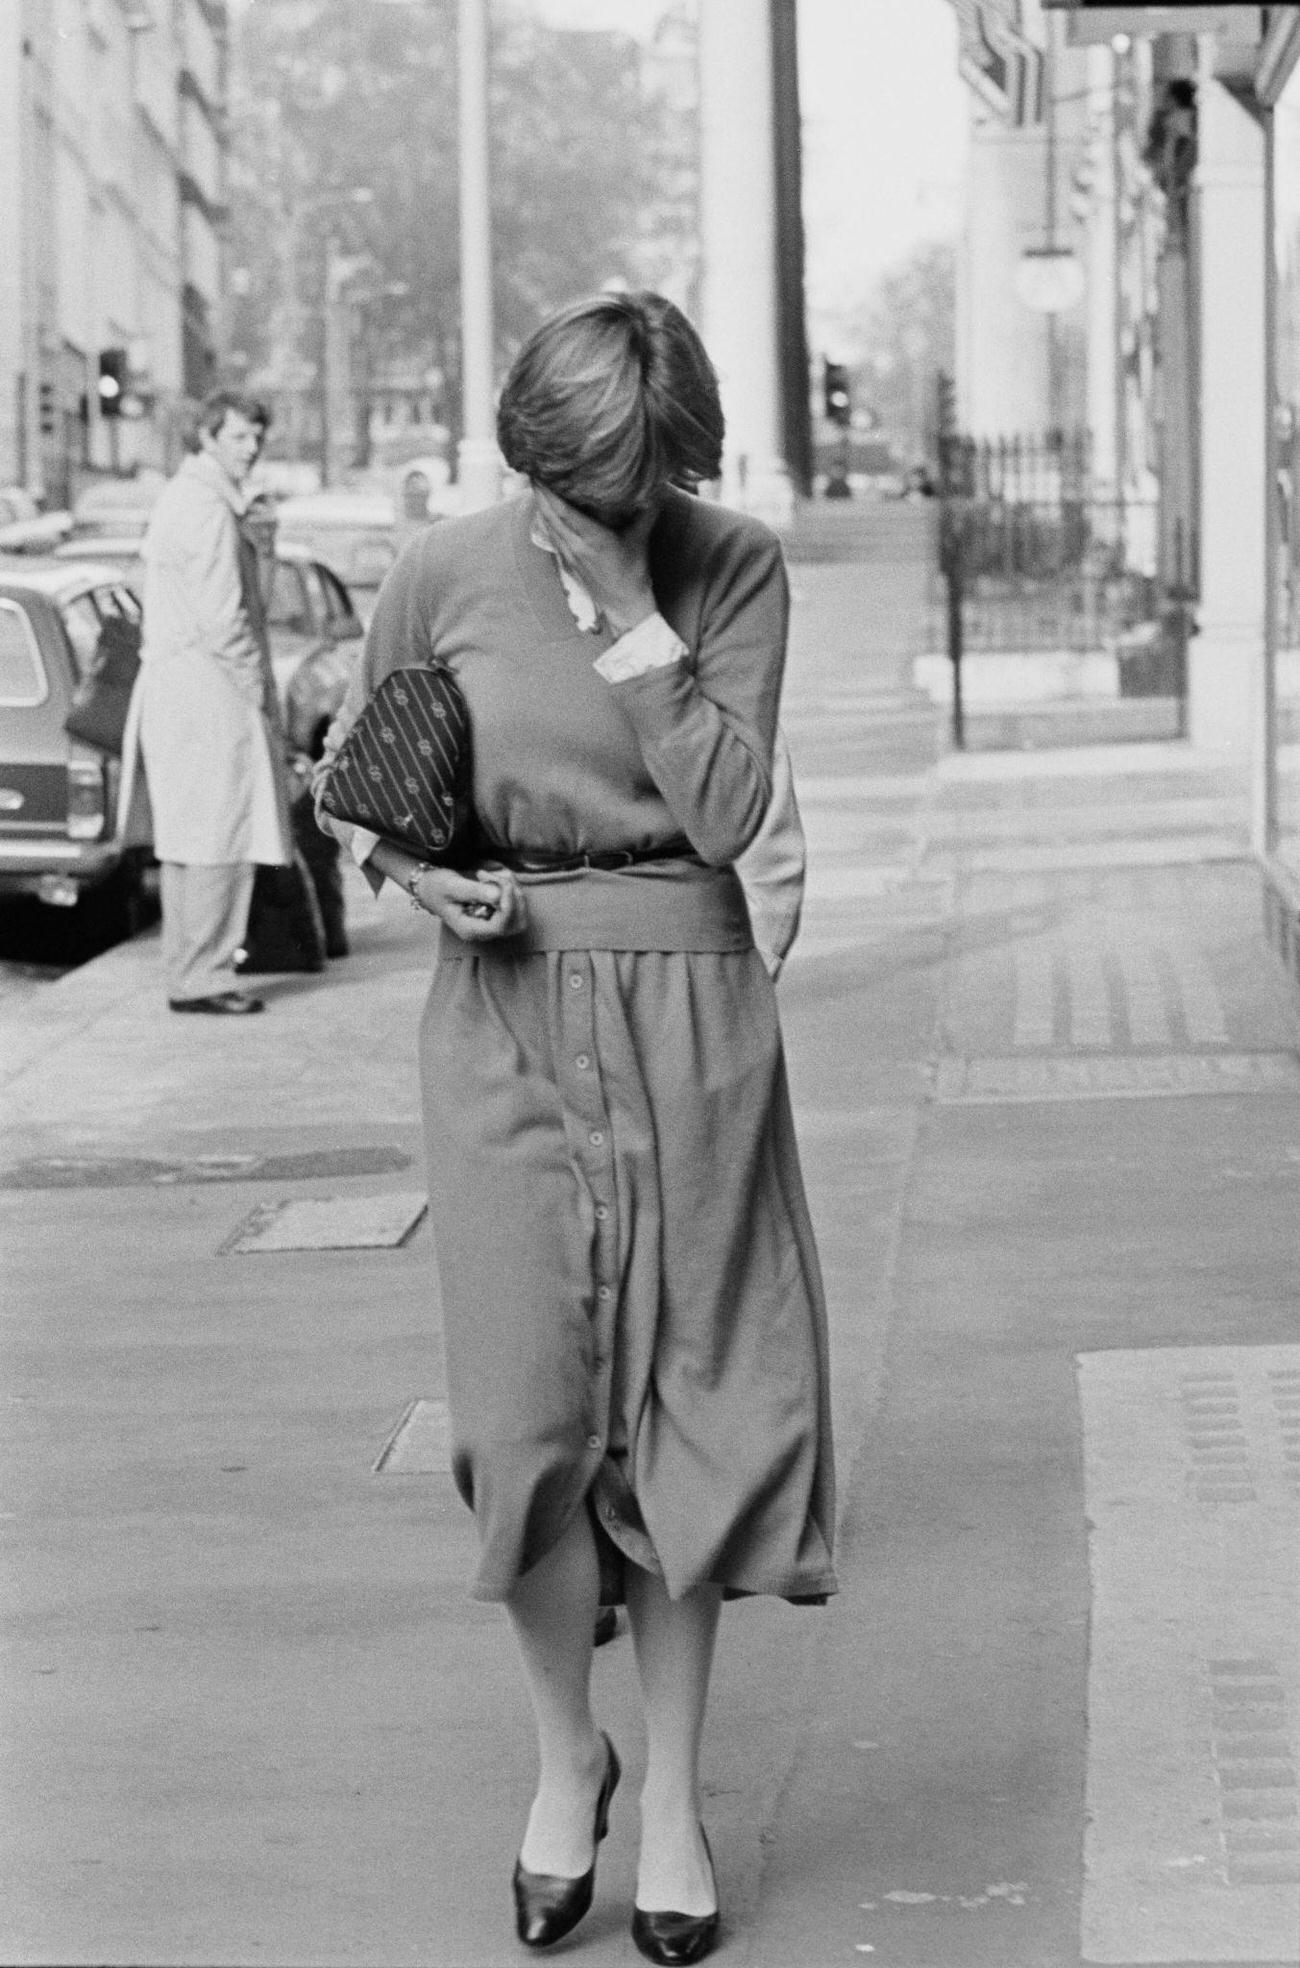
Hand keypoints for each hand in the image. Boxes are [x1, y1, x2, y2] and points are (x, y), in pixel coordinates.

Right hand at [411, 864, 525, 940]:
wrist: (431, 887)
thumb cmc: (437, 887)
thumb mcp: (452, 885)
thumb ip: (475, 891)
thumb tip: (499, 895)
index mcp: (470, 929)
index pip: (501, 926)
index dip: (509, 906)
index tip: (503, 884)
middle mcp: (484, 931)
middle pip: (517, 923)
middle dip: (514, 898)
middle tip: (496, 878)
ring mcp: (492, 924)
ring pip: (521, 914)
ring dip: (515, 891)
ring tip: (494, 876)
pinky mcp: (498, 914)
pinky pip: (517, 905)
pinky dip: (513, 889)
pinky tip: (497, 879)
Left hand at [533, 485, 657, 638]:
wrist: (624, 606)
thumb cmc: (634, 575)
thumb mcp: (641, 540)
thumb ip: (647, 513)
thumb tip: (657, 488)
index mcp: (591, 538)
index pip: (562, 510)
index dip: (548, 490)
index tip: (541, 470)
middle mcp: (575, 545)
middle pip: (549, 514)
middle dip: (539, 491)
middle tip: (534, 468)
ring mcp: (568, 554)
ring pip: (547, 524)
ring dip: (540, 503)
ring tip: (536, 482)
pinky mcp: (567, 561)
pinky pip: (552, 534)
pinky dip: (546, 518)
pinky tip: (545, 508)